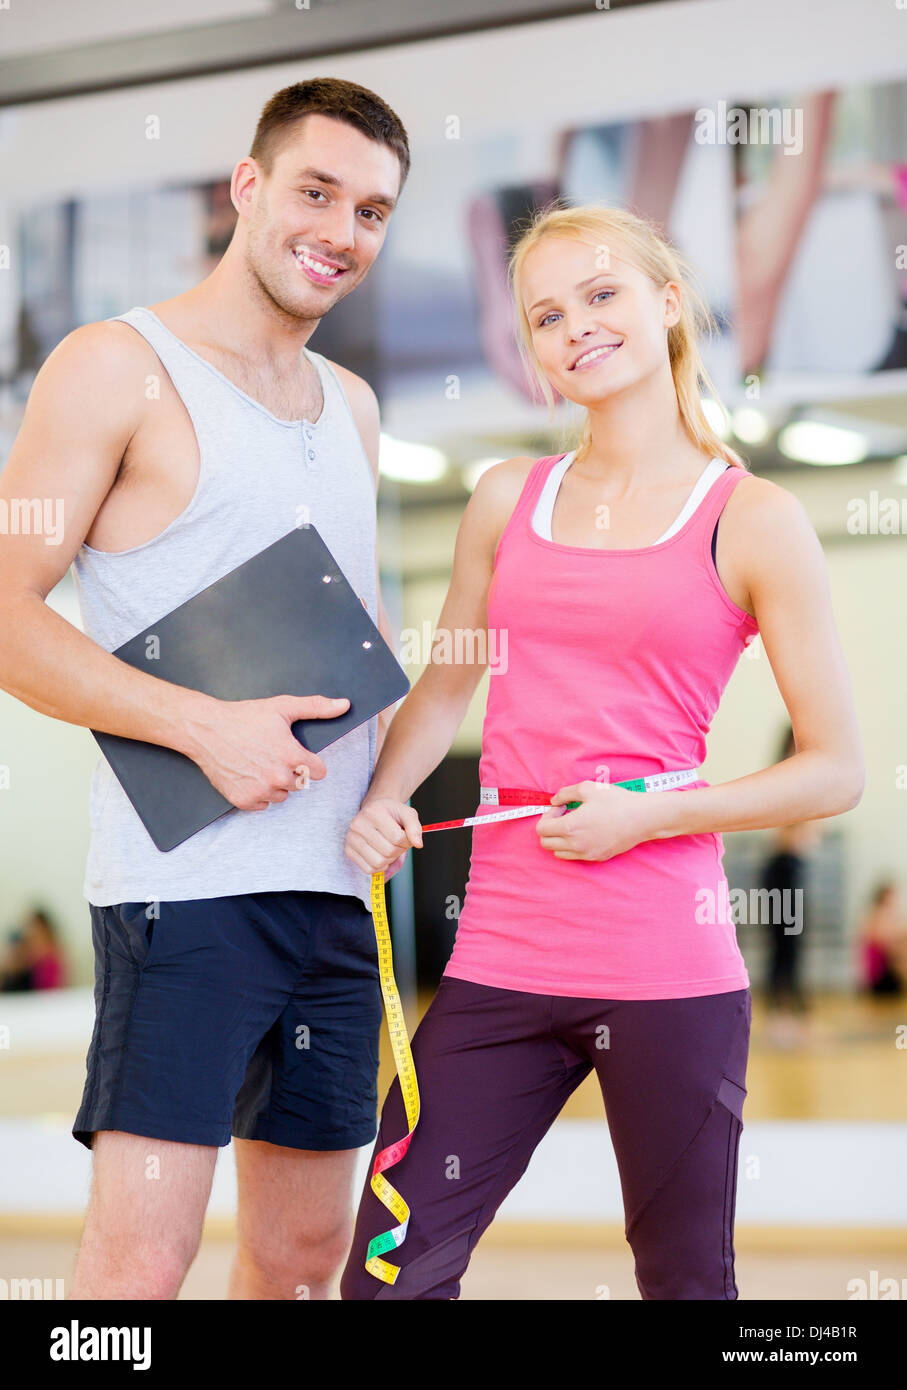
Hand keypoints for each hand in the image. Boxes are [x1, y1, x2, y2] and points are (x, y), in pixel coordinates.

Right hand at [183, 692, 349, 810]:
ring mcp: (260, 791)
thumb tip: (344, 705)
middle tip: (272, 754)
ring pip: (282, 795)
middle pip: (301, 784)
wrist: (206, 730)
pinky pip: (263, 804)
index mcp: (292, 757)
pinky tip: (248, 774)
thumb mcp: (282, 707)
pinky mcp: (243, 800)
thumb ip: (316, 707)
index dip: (309, 761)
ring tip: (259, 763)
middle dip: (291, 771)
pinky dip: (257, 793)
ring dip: (275, 783)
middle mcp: (278, 777)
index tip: (295, 753)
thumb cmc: (244, 717)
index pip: (319, 772)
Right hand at [345, 796, 422, 875]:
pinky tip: (380, 854)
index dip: (407, 841)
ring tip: (389, 848)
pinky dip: (380, 866)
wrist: (375, 813)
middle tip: (398, 842)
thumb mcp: (407, 814)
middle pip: (388, 851)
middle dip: (399, 850)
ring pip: (378, 863)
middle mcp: (358, 824)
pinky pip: (369, 869)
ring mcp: (351, 838)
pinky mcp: (348, 851)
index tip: (405, 835)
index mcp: (373, 811)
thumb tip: (418, 844)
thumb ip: (415, 827)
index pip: (397, 837)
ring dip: (390, 860)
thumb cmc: (391, 815)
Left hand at [535, 779, 658, 860]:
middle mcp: (576, 845)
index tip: (561, 808)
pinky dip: (572, 846)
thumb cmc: (616, 801)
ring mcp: (587, 854)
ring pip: (558, 853)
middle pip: (546, 843)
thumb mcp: (587, 788)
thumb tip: (554, 801)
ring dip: (559, 839)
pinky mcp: (597, 858)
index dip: (547, 816)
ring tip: (574, 824)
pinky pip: (574, 856)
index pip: (541, 829)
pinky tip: (585, 832)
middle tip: (564, 815)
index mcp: (570, 828)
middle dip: (549, 828)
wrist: (642, 818)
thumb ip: (564, 793)